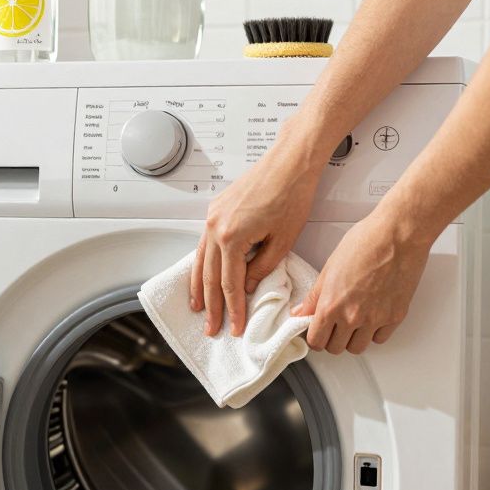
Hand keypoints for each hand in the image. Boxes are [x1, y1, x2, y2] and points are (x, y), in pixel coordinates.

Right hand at [192, 137, 323, 336]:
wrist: (290, 161)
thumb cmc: (292, 194)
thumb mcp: (283, 240)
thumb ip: (262, 267)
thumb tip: (249, 285)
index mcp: (232, 237)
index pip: (230, 283)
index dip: (233, 309)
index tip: (235, 327)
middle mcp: (215, 227)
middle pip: (210, 276)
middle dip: (212, 305)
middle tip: (211, 328)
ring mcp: (213, 216)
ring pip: (200, 260)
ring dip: (199, 287)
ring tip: (198, 308)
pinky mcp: (216, 209)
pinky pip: (203, 243)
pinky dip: (200, 263)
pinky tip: (200, 274)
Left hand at [291, 210, 432, 353]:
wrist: (397, 235)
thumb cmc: (365, 242)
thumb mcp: (330, 267)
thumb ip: (315, 296)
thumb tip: (301, 311)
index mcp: (331, 304)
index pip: (316, 341)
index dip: (315, 337)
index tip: (317, 331)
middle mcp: (352, 316)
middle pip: (336, 348)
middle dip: (332, 339)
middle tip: (334, 326)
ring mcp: (375, 319)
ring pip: (358, 347)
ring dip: (353, 338)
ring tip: (353, 322)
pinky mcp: (395, 317)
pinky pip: (380, 338)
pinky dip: (374, 332)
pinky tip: (372, 317)